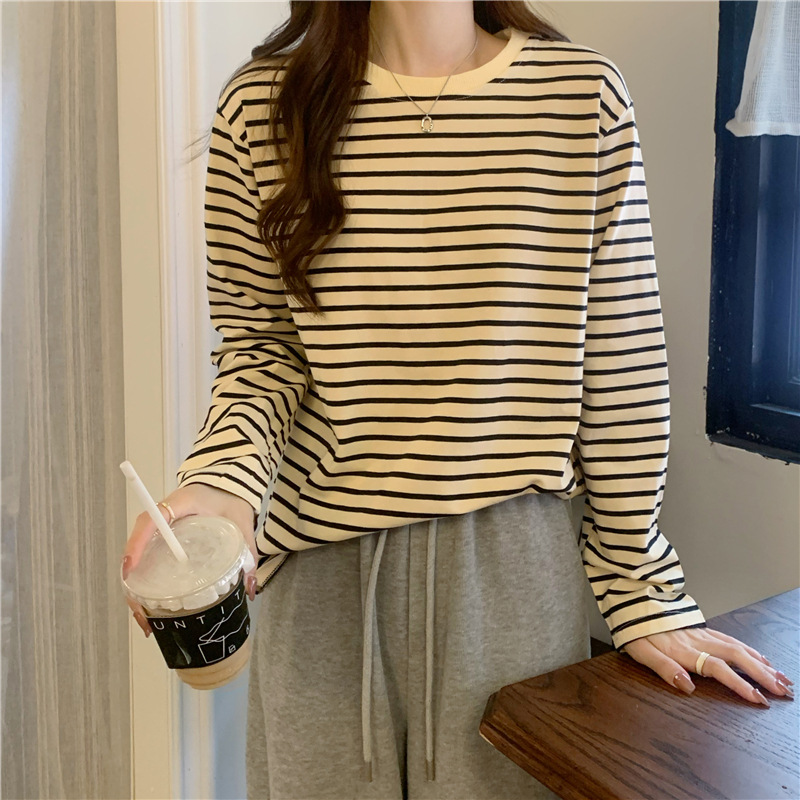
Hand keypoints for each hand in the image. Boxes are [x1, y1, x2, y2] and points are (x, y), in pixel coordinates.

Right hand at [120, 483, 259, 637]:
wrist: (228, 487)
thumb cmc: (230, 501)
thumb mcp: (241, 523)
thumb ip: (247, 552)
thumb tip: (249, 588)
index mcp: (180, 504)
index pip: (151, 520)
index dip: (137, 543)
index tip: (130, 568)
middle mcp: (164, 517)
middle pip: (137, 547)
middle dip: (133, 580)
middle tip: (141, 611)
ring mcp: (161, 530)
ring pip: (139, 558)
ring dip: (136, 587)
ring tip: (145, 618)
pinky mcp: (163, 541)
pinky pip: (148, 560)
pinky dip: (146, 583)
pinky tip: (151, 608)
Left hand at [622, 627, 794, 704]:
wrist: (634, 602)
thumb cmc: (636, 631)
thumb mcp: (641, 652)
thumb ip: (663, 668)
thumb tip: (687, 685)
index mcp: (684, 650)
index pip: (718, 668)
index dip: (739, 684)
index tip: (759, 699)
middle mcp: (698, 641)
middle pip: (736, 657)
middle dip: (763, 675)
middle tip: (784, 691)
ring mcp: (703, 633)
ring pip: (739, 647)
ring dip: (762, 664)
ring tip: (782, 678)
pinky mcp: (703, 629)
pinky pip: (732, 639)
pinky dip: (751, 650)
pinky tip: (762, 658)